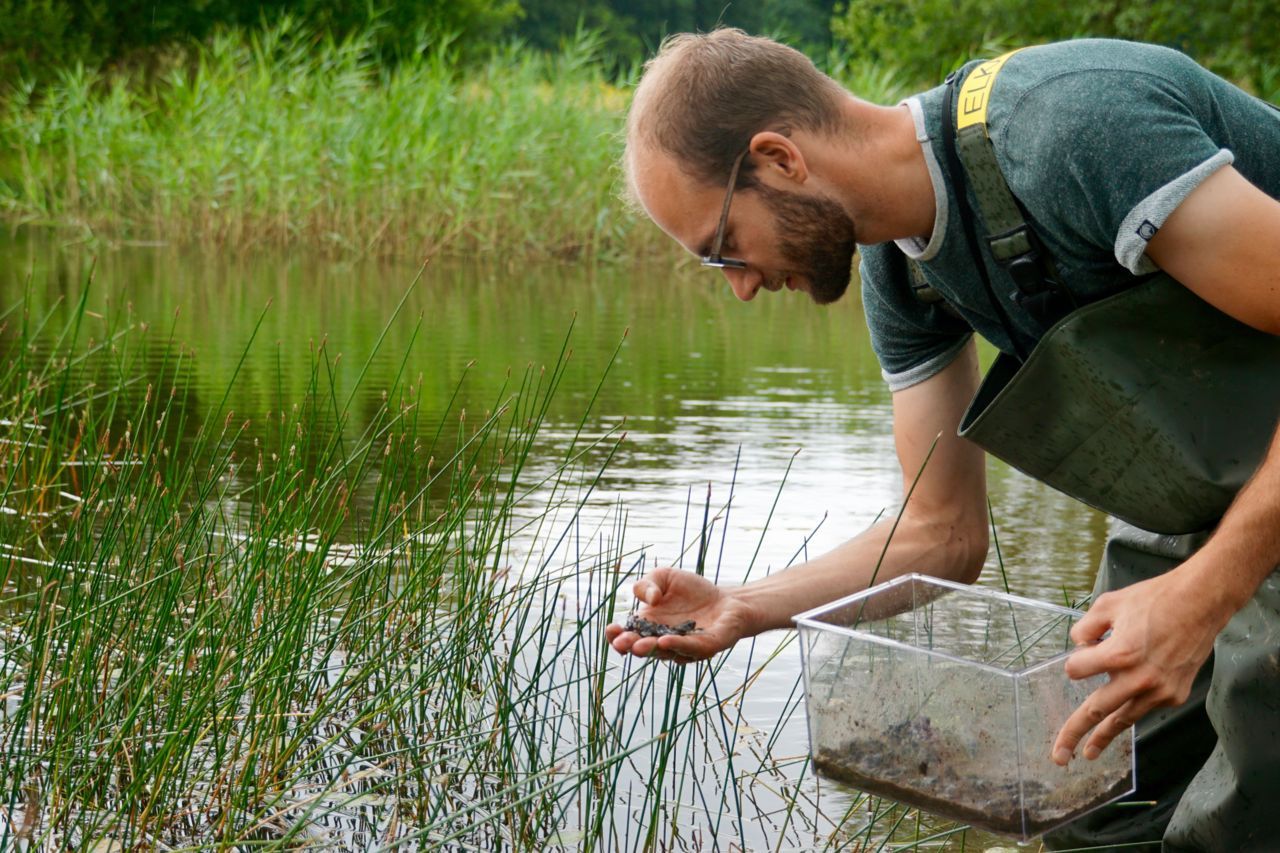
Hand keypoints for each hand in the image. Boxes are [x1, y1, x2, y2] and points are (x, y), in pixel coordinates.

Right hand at [605, 567, 757, 662]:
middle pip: (643, 648)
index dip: (617, 636)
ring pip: (665, 652)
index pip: (628, 636)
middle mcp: (663, 641)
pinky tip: (664, 641)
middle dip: (631, 646)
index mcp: (649, 626)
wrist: (727, 598)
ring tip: (638, 644)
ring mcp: (684, 647)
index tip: (612, 628)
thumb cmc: (692, 591)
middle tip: (622, 643)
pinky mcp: (707, 646)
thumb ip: (648, 584)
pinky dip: (677, 646)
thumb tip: (649, 600)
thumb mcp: (664, 577)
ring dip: (650, 649)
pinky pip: (690, 649)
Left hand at [1051, 565, 1224, 764]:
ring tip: (1088, 754)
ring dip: (1103, 737)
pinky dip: (1131, 709)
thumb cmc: (1153, 600)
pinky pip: (1144, 708)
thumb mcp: (1107, 604)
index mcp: (1119, 654)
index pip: (1076, 671)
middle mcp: (1139, 679)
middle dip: (1074, 734)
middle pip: (1096, 711)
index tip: (1081, 655)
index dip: (1074, 663)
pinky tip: (1120, 715)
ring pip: (1123, 719)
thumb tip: (1079, 648)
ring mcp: (1159, 691)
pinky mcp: (1175, 696)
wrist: (1201, 604)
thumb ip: (1085, 629)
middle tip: (1058, 755)